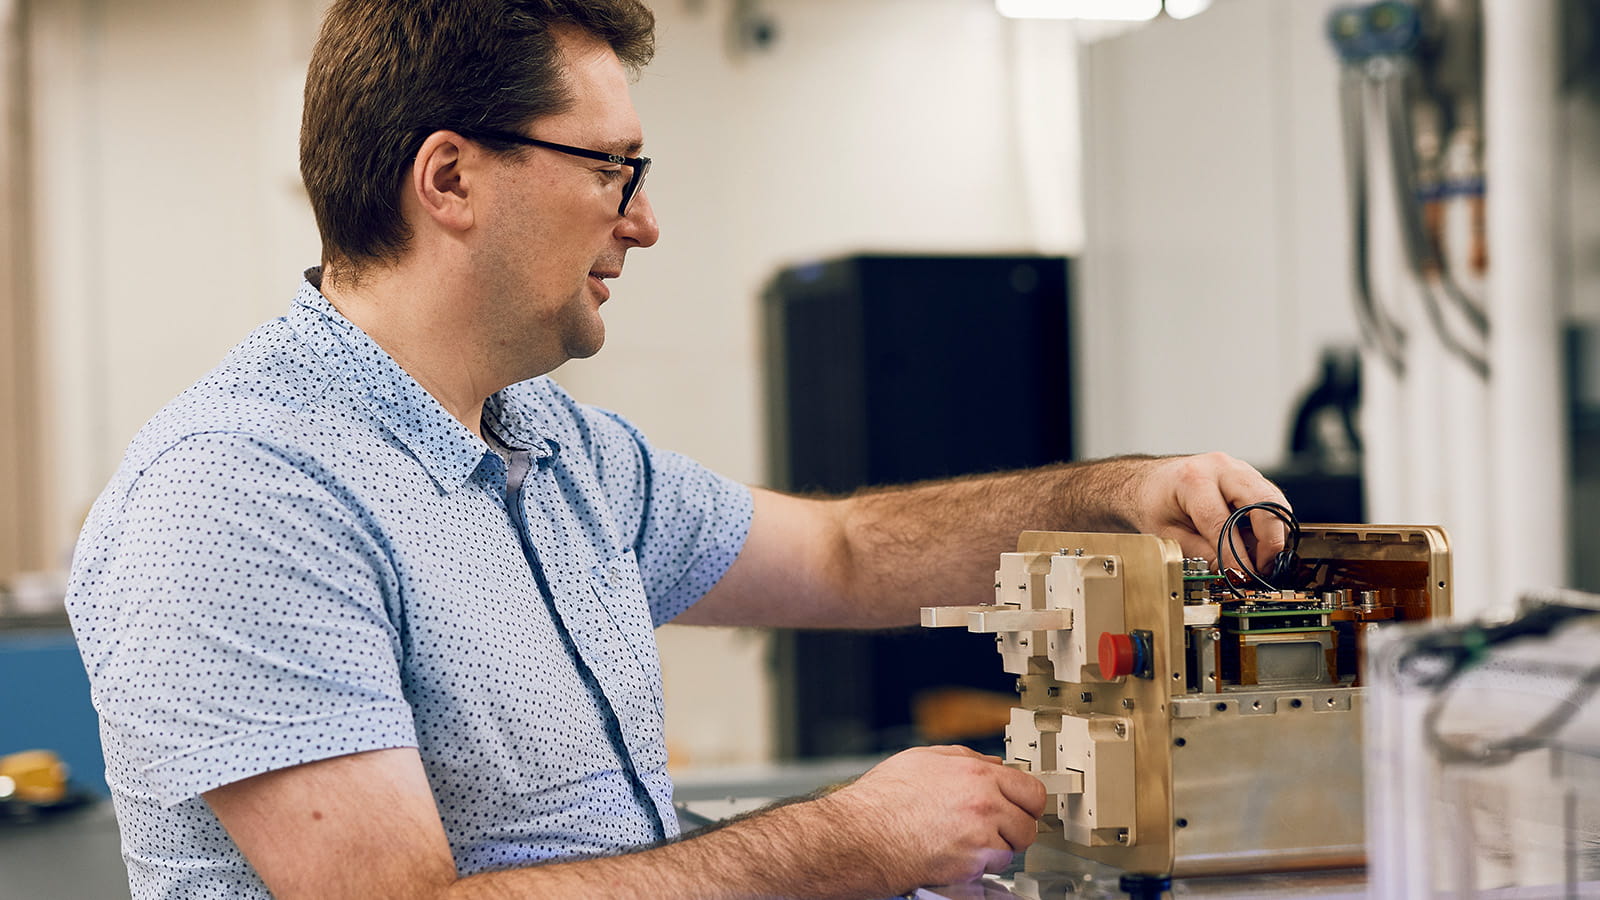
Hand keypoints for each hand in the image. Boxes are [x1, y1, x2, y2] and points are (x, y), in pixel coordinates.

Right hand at [821, 746, 1045, 890]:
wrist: (861, 836)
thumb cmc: (881, 800)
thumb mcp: (920, 760)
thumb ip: (963, 758)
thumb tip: (990, 762)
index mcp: (974, 772)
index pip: (1029, 787)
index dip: (1026, 800)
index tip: (1023, 806)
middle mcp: (983, 801)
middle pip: (1030, 819)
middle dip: (1018, 825)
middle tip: (1002, 828)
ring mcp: (980, 834)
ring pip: (1013, 847)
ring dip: (997, 847)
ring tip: (969, 842)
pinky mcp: (971, 863)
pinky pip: (993, 868)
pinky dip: (979, 866)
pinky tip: (957, 855)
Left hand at [1129, 452, 1290, 570]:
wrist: (1153, 481)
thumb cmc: (1156, 503)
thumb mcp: (1168, 533)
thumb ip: (1199, 553)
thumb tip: (1229, 574)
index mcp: (1193, 480)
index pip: (1223, 522)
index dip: (1236, 555)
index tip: (1242, 576)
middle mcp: (1221, 468)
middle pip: (1264, 503)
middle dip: (1270, 541)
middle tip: (1262, 567)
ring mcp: (1239, 469)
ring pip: (1275, 501)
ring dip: (1275, 533)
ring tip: (1260, 558)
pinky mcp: (1250, 477)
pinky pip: (1273, 501)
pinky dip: (1271, 524)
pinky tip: (1256, 541)